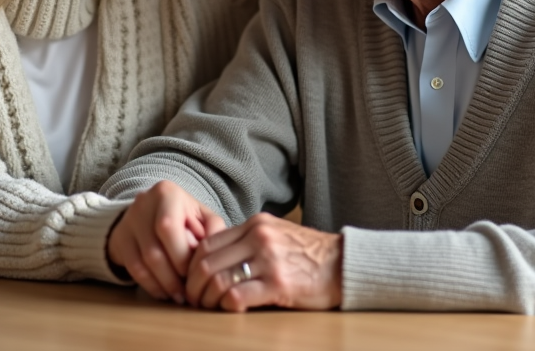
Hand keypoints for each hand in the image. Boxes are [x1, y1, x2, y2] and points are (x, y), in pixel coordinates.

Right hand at [107, 181, 225, 303]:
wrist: (149, 213)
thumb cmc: (183, 216)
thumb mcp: (201, 217)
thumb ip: (213, 231)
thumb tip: (217, 252)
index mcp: (166, 194)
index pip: (168, 228)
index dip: (183, 256)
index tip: (197, 273)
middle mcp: (142, 204)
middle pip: (155, 250)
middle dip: (174, 275)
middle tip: (189, 292)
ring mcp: (128, 223)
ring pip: (143, 263)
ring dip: (164, 284)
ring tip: (179, 296)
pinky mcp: (119, 240)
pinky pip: (133, 270)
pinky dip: (151, 285)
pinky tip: (164, 293)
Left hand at [185, 213, 341, 311]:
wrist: (342, 264)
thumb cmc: (308, 254)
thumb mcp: (275, 234)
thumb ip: (247, 240)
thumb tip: (214, 258)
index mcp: (255, 224)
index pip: (207, 243)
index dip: (191, 266)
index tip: (191, 281)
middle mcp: (258, 237)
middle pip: (206, 262)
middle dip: (193, 286)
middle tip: (193, 300)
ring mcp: (268, 260)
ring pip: (217, 280)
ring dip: (207, 299)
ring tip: (208, 307)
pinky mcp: (278, 284)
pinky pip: (237, 296)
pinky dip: (226, 306)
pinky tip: (229, 309)